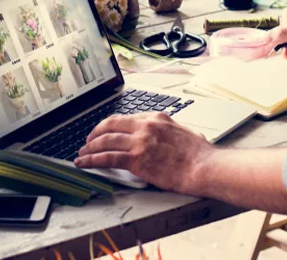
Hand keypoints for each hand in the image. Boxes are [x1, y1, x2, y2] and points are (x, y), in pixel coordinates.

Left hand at [75, 113, 211, 193]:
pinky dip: (91, 160)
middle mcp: (145, 127)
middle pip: (110, 126)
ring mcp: (139, 142)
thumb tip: (166, 134)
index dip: (109, 126)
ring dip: (90, 148)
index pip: (124, 119)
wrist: (203, 167)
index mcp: (155, 118)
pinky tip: (84, 163)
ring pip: (105, 141)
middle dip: (95, 134)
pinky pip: (107, 158)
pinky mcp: (136, 160)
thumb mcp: (182, 132)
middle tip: (88, 141)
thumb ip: (168, 131)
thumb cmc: (199, 154)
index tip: (103, 132)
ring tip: (82, 154)